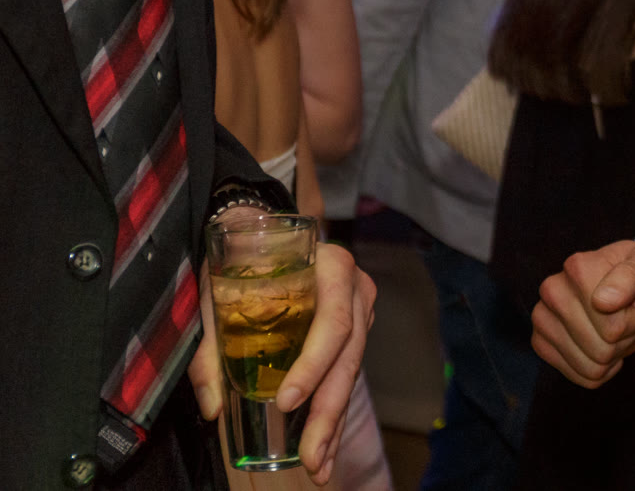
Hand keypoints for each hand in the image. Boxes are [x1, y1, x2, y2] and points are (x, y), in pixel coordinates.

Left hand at [187, 241, 376, 485]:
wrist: (267, 230)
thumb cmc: (245, 255)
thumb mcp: (220, 289)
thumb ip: (213, 344)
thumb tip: (212, 406)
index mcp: (332, 268)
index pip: (333, 321)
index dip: (314, 364)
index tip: (286, 401)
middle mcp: (356, 290)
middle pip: (349, 357)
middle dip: (328, 411)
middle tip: (310, 456)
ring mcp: (359, 313)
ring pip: (351, 373)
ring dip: (334, 423)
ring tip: (319, 467)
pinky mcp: (352, 334)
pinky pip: (345, 376)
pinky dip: (333, 415)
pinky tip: (325, 449)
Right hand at [530, 240, 634, 388]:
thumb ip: (631, 276)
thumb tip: (601, 301)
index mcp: (577, 268)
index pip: (613, 327)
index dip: (634, 319)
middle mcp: (552, 291)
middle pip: (601, 349)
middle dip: (623, 337)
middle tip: (625, 312)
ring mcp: (543, 319)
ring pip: (591, 367)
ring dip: (613, 353)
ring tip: (615, 325)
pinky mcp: (542, 343)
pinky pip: (581, 377)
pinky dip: (602, 369)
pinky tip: (604, 344)